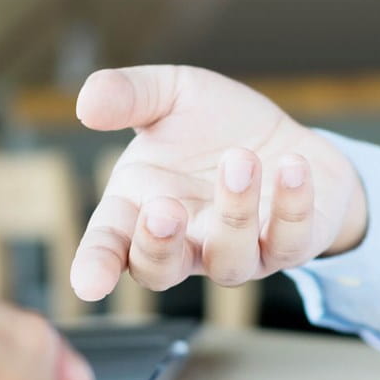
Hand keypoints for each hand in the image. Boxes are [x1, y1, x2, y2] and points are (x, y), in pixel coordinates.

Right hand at [70, 66, 367, 300]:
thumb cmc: (217, 126)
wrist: (285, 138)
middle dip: (158, 248)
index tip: (88, 284)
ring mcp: (240, 253)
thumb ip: (129, 96)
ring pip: (230, 261)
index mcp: (141, 210)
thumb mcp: (171, 95)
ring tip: (239, 160)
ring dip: (233, 213)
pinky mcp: (291, 246)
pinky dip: (292, 206)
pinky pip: (291, 242)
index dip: (96, 266)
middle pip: (160, 271)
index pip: (109, 247)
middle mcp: (187, 242)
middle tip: (164, 209)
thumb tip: (86, 105)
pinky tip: (293, 165)